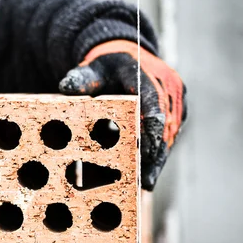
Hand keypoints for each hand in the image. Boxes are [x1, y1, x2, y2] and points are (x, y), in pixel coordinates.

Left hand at [58, 40, 186, 189]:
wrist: (125, 58)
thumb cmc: (105, 67)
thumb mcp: (90, 70)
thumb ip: (80, 79)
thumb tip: (65, 87)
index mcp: (145, 73)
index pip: (153, 102)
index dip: (151, 128)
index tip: (146, 152)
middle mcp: (167, 85)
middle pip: (166, 124)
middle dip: (155, 154)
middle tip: (144, 181)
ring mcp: (176, 98)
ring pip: (171, 133)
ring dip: (159, 158)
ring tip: (146, 184)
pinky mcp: (178, 109)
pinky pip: (171, 134)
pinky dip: (159, 154)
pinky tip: (148, 174)